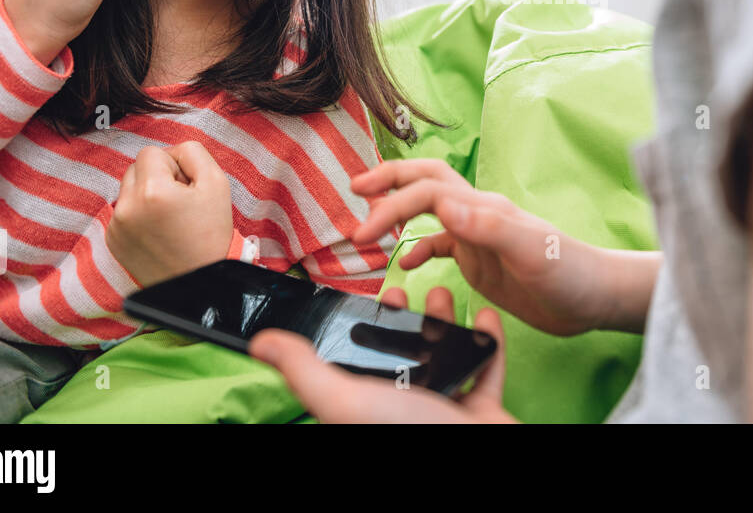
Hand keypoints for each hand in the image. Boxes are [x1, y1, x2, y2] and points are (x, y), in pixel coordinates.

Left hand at [106, 141, 234, 286]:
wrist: (199, 284)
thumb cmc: (211, 234)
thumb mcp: (217, 183)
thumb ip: (193, 153)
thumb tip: (172, 151)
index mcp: (152, 190)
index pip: (152, 152)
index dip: (174, 164)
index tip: (186, 187)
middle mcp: (127, 206)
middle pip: (135, 168)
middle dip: (156, 177)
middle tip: (180, 201)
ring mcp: (116, 226)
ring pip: (128, 189)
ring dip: (146, 195)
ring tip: (169, 218)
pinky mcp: (112, 241)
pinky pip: (123, 212)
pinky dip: (139, 216)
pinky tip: (158, 232)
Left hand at [249, 286, 513, 422]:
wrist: (479, 461)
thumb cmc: (408, 434)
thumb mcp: (345, 399)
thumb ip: (305, 370)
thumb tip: (261, 343)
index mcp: (370, 404)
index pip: (361, 360)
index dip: (365, 326)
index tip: (371, 297)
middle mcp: (406, 407)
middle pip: (404, 354)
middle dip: (406, 317)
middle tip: (405, 290)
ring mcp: (445, 409)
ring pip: (445, 357)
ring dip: (446, 322)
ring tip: (445, 294)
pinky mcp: (481, 410)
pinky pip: (487, 368)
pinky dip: (490, 341)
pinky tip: (487, 316)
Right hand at [350, 159, 607, 336]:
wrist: (593, 297)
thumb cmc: (569, 271)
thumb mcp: (530, 250)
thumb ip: (488, 226)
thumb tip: (444, 205)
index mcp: (483, 208)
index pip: (427, 190)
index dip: (391, 202)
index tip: (365, 230)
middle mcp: (476, 214)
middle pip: (425, 182)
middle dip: (388, 181)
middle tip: (353, 190)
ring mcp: (477, 236)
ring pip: (428, 211)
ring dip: (396, 213)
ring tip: (366, 230)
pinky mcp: (480, 259)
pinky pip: (440, 245)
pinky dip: (416, 249)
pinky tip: (405, 265)